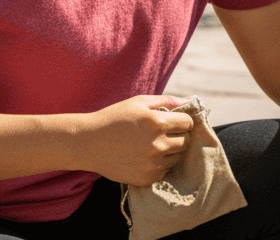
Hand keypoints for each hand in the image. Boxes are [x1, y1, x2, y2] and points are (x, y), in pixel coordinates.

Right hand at [77, 95, 194, 185]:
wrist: (89, 143)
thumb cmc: (114, 118)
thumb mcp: (138, 102)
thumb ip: (166, 101)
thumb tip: (190, 101)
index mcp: (157, 122)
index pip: (187, 123)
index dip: (182, 121)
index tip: (174, 121)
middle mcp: (158, 145)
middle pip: (185, 142)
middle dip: (177, 136)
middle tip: (161, 133)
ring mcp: (153, 164)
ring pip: (175, 157)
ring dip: (168, 151)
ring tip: (149, 145)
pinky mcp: (147, 178)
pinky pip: (163, 171)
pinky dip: (158, 165)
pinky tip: (142, 157)